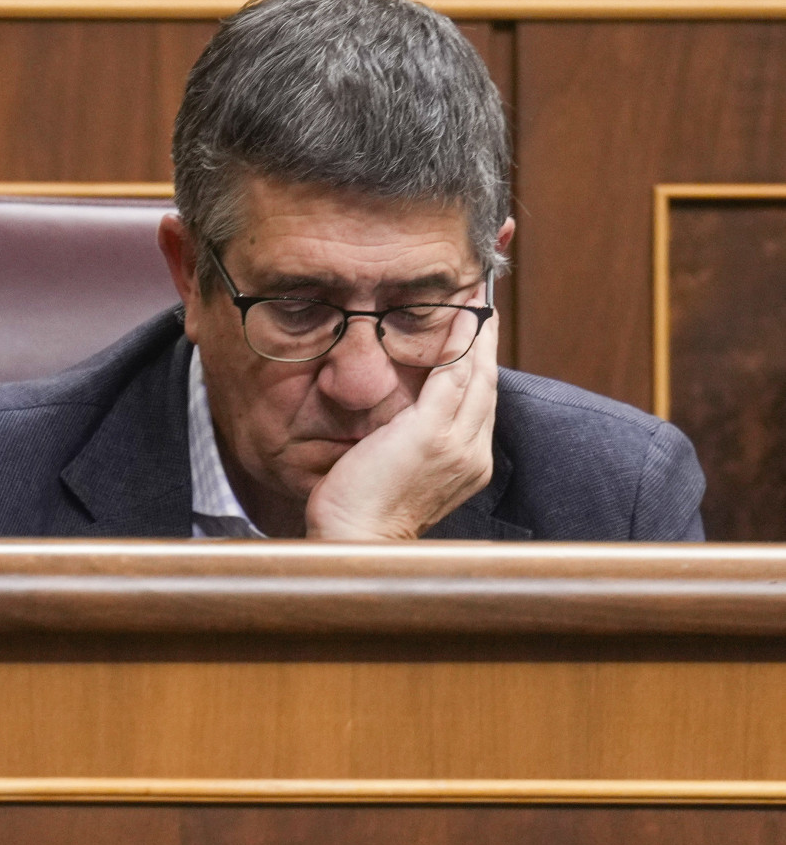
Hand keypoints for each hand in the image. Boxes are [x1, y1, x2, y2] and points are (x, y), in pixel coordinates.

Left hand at [304, 309, 498, 540]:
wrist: (358, 540)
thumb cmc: (367, 515)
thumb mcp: (402, 476)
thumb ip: (415, 447)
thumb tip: (405, 421)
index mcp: (468, 467)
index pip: (480, 407)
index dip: (480, 370)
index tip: (478, 342)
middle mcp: (472, 455)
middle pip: (487, 387)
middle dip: (487, 345)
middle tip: (484, 309)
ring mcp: (457, 444)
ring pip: (477, 377)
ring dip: (479, 336)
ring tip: (476, 304)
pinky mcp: (432, 433)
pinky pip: (454, 375)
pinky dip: (461, 343)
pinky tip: (462, 318)